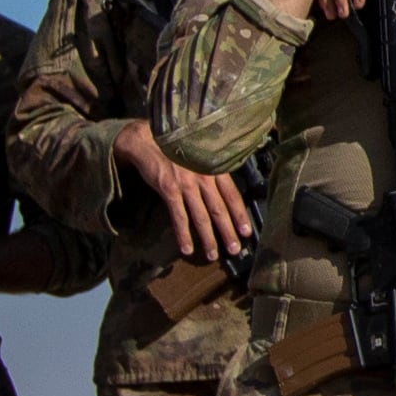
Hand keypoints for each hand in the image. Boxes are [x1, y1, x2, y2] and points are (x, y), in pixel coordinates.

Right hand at [113, 120, 254, 261]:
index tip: (247, 231)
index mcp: (214, 169)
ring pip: (201, 216)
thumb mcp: (199, 158)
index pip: (232, 195)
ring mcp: (187, 184)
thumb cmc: (175, 150)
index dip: (240, 214)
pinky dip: (183, 234)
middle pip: (219, 209)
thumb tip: (223, 193)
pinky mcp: (169, 190)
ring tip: (213, 255)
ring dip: (208, 238)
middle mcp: (203, 177)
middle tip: (235, 250)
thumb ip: (211, 173)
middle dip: (228, 232)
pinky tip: (187, 248)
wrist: (148, 140)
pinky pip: (179, 217)